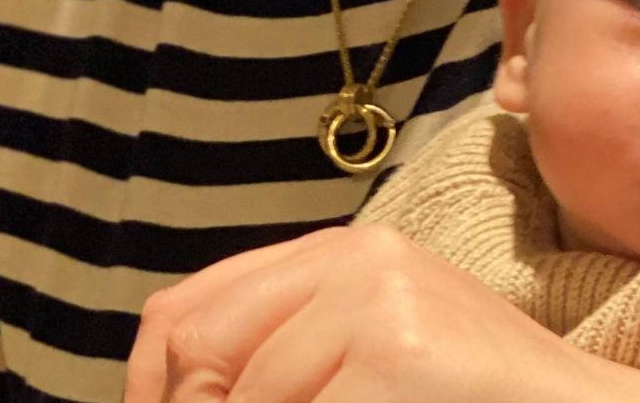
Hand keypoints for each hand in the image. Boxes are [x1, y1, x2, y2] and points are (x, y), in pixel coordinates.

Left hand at [122, 223, 639, 402]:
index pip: (182, 312)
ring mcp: (380, 303)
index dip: (152, 389)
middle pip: (195, 357)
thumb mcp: (376, 354)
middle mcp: (357, 258)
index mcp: (344, 251)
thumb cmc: (486, 402)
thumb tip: (174, 390)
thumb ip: (288, 352)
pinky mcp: (399, 356)